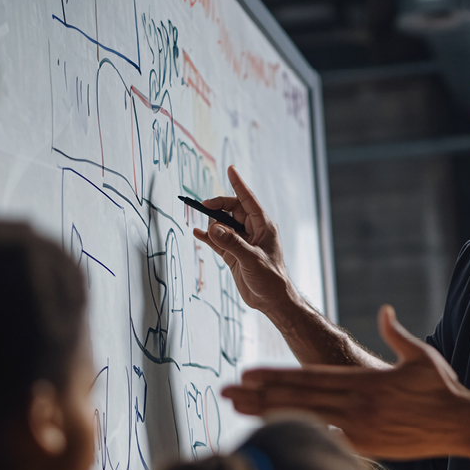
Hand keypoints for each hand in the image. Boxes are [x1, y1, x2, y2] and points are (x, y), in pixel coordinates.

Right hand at [193, 166, 296, 315]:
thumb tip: (213, 228)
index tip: (230, 169)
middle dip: (217, 206)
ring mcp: (241, 242)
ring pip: (223, 224)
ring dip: (212, 222)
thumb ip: (232, 243)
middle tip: (202, 206)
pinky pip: (218, 240)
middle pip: (231, 210)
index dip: (238, 184)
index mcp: (262, 226)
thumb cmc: (270, 278)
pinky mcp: (233, 254)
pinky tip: (197, 232)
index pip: (248, 199)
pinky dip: (208, 236)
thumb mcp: (252, 259)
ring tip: (201, 222)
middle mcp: (252, 230)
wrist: (271, 300)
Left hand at [222, 305, 469, 459]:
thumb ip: (396, 333)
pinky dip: (299, 436)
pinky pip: (326, 440)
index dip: (273, 376)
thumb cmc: (442, 389)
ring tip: (237, 410)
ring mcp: (358, 428)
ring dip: (267, 415)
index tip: (246, 373)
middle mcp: (354, 404)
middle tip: (225, 391)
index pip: (306, 377)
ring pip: (303, 420)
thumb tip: (385, 311)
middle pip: (296, 398)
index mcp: (361, 380)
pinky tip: (274, 435)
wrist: (462, 425)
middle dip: (257, 394)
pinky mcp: (365, 447)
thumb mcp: (421, 355)